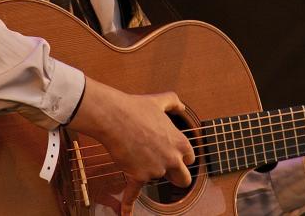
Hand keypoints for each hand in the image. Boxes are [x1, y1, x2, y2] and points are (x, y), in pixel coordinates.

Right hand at [67, 78, 194, 214]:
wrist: (114, 117)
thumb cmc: (137, 108)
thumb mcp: (160, 100)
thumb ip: (174, 102)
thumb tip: (181, 105)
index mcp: (180, 142)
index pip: (190, 158)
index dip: (182, 156)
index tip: (174, 153)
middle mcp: (171, 159)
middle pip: (183, 179)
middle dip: (177, 176)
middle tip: (168, 170)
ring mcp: (155, 170)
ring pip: (157, 179)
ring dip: (148, 172)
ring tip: (137, 154)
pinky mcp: (138, 176)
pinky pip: (133, 194)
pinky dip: (128, 203)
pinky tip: (126, 212)